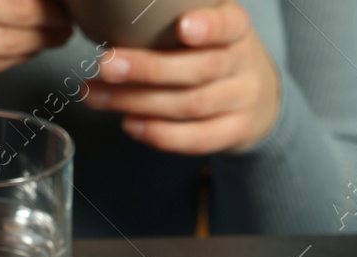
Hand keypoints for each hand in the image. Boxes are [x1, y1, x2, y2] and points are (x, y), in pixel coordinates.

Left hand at [84, 1, 282, 153]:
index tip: (183, 27)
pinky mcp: (235, 132)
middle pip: (199, 69)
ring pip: (190, 105)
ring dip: (139, 102)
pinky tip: (130, 124)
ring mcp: (243, 101)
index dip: (209, 27)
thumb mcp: (208, 25)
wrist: (257, 96)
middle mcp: (245, 63)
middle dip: (148, 69)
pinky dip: (161, 134)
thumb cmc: (214, 52)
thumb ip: (173, 18)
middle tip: (106, 66)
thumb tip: (109, 18)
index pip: (229, 24)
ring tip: (98, 96)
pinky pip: (198, 139)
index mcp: (237, 29)